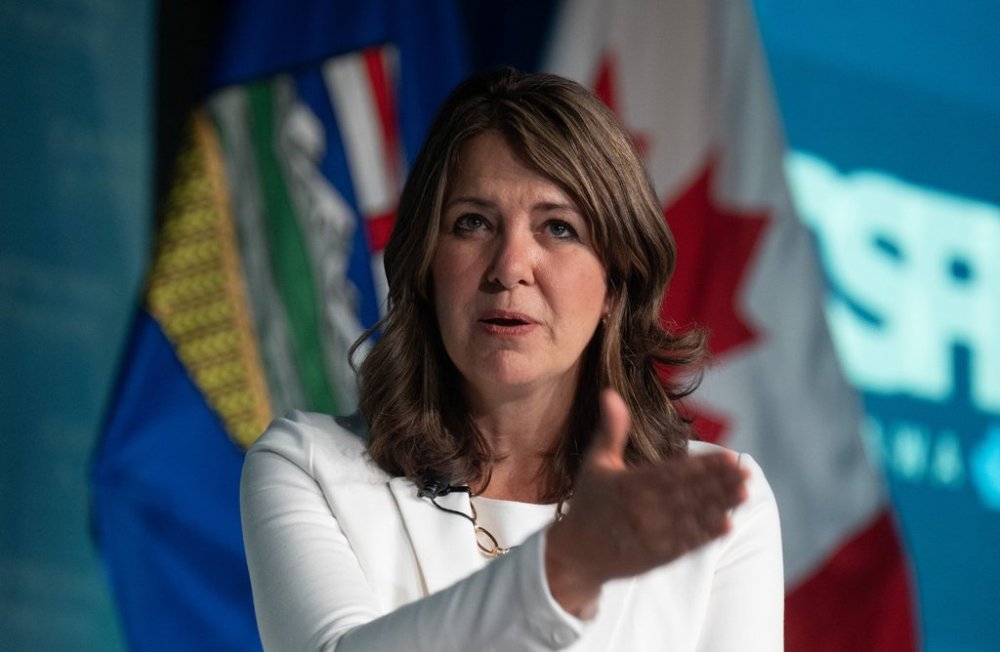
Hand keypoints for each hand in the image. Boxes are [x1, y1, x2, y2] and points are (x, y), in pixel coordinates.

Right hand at [545, 389, 747, 616]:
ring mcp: (650, 534)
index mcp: (629, 484)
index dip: (703, 464)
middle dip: (719, 483)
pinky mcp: (656, 555)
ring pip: (691, 518)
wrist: (575, 555)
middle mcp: (642, 509)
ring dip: (720, 506)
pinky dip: (706, 535)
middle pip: (688, 494)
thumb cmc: (587, 505)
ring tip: (744, 494)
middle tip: (746, 473)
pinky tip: (727, 525)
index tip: (728, 456)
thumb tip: (610, 393)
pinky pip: (685, 544)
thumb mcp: (596, 463)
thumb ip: (610, 429)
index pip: (674, 472)